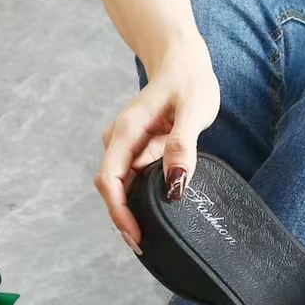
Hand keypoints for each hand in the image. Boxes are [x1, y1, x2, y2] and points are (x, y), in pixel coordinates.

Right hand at [95, 34, 219, 245]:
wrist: (182, 59)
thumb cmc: (189, 80)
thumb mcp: (194, 111)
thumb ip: (182, 147)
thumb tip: (173, 186)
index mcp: (127, 131)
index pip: (111, 180)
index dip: (119, 212)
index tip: (135, 236)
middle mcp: (119, 140)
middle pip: (112, 188)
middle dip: (124, 218)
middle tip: (145, 246)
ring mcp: (125, 145)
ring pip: (121, 185)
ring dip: (132, 209)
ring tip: (152, 235)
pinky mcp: (135, 149)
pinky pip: (133, 178)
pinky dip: (141, 197)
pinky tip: (156, 211)